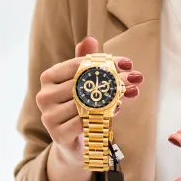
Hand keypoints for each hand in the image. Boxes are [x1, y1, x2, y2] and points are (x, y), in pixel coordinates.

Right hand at [36, 37, 142, 170]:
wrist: (73, 142)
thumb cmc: (78, 107)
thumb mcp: (81, 82)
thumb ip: (84, 61)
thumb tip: (89, 39)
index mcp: (48, 78)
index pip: (77, 65)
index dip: (104, 63)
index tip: (127, 64)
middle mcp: (44, 95)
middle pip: (82, 84)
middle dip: (113, 80)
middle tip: (135, 78)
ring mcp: (48, 116)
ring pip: (83, 104)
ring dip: (110, 99)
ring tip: (128, 95)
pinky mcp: (57, 135)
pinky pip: (81, 122)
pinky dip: (100, 117)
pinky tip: (113, 113)